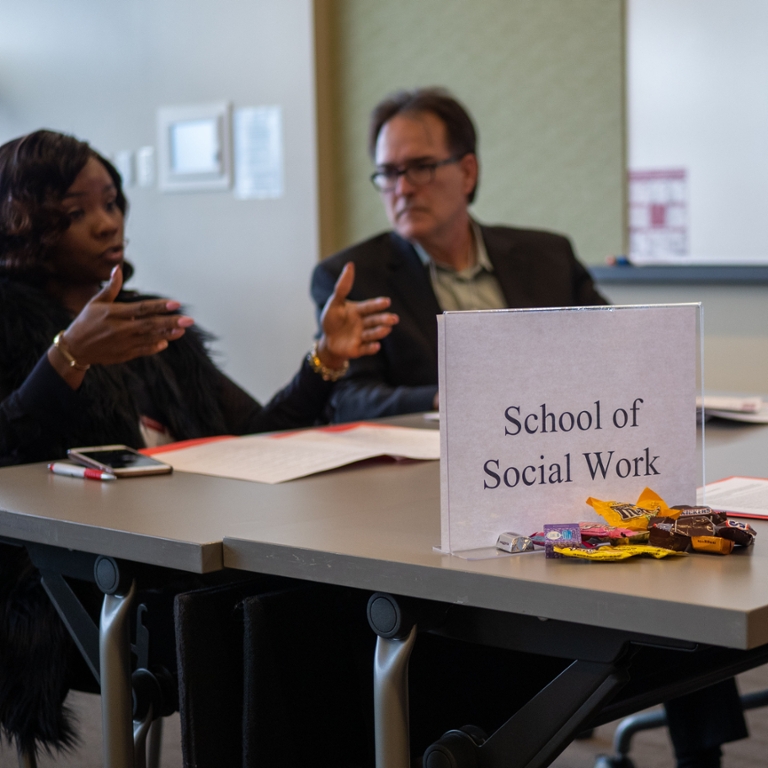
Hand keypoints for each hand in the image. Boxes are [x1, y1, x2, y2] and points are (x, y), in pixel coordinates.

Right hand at [47, 265, 193, 386]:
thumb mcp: (96, 302)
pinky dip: (155, 347)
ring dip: (167, 334)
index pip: (142, 308)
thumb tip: (117, 268)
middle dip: (170, 322)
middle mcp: (120, 328)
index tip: (176, 304)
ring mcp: (123, 343)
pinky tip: (166, 342)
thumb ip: (111, 287)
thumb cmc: (86, 321)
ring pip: (150, 338)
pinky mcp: (124, 354)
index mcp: (114, 313)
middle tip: (188, 320)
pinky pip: (143, 350)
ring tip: (182, 330)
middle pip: (150, 324)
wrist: (74, 348)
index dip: (159, 306)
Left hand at [317, 262, 398, 368]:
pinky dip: (371, 348)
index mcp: (359, 311)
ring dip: (379, 332)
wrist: (328, 341)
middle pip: (374, 321)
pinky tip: (377, 346)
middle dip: (384, 320)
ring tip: (387, 329)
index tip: (386, 302)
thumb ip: (342, 287)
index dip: (377, 305)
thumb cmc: (332, 319)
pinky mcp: (358, 349)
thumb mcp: (334, 302)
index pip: (369, 307)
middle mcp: (363, 324)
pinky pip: (365, 349)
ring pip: (372, 334)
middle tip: (393, 319)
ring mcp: (361, 337)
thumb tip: (350, 265)